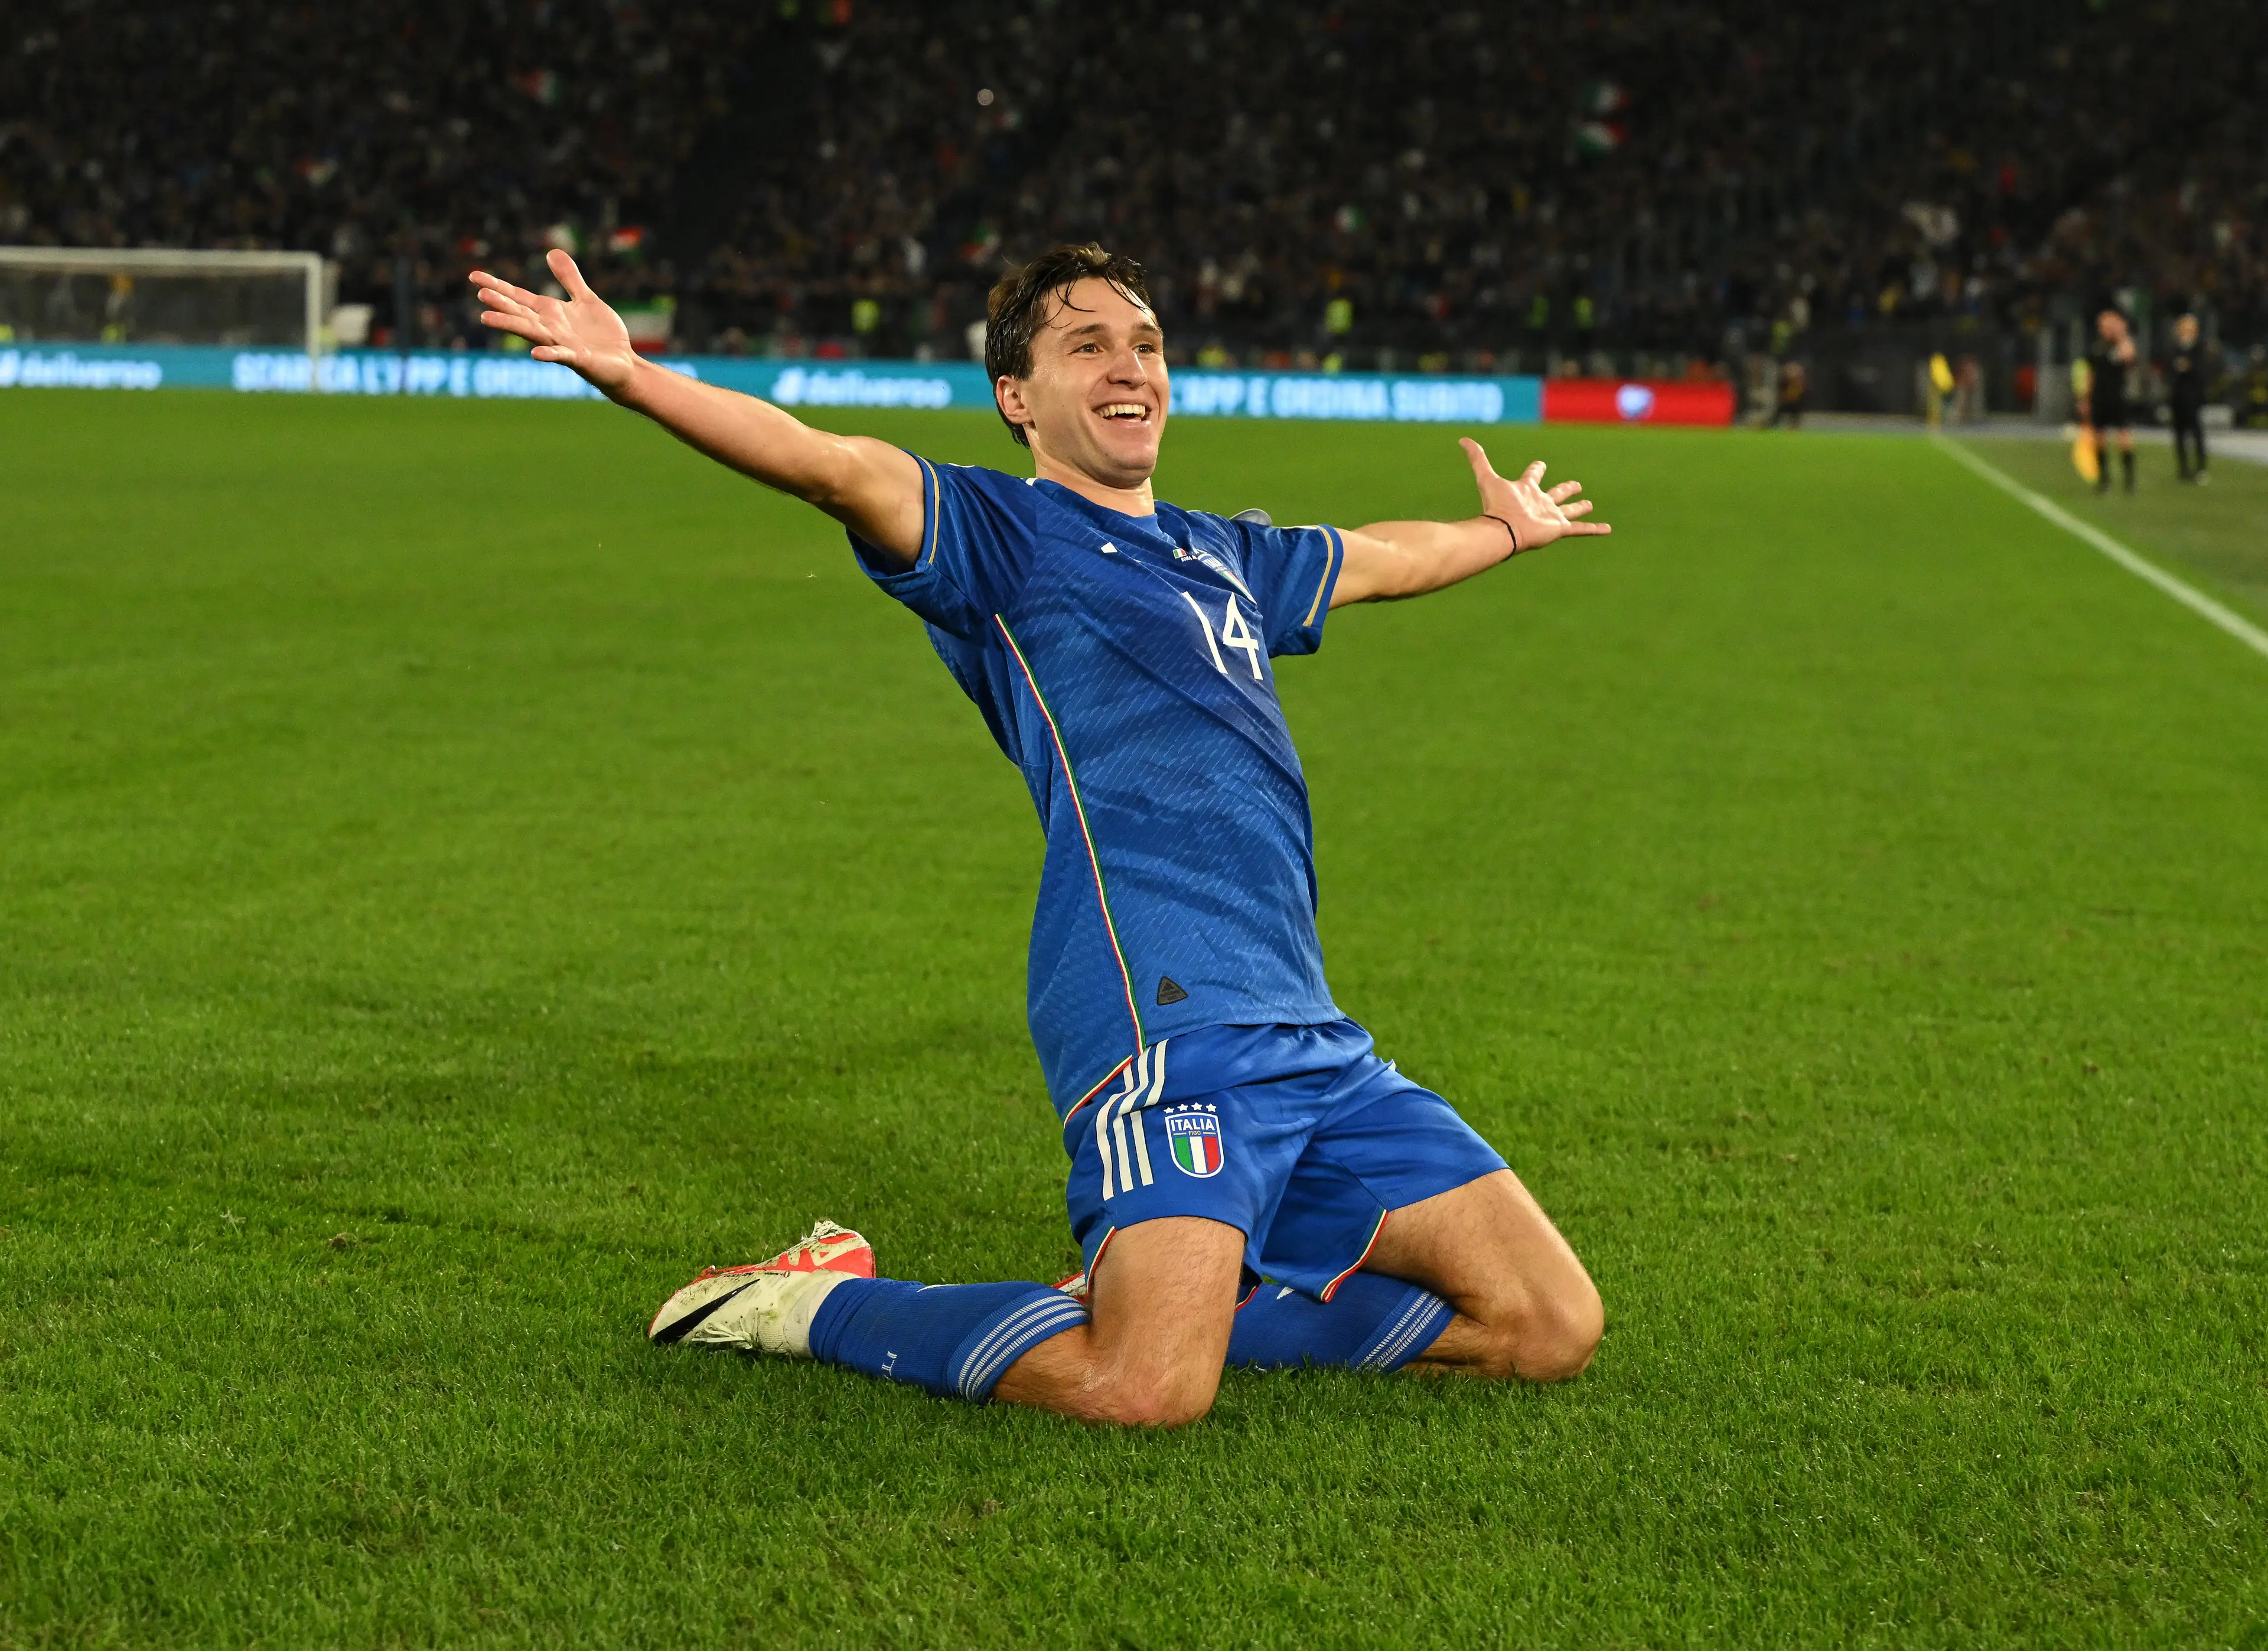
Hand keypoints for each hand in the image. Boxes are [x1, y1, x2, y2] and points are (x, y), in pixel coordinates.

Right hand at [467, 250, 638, 394]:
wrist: (624, 363)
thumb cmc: (604, 335)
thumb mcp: (586, 299)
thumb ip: (569, 279)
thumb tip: (552, 252)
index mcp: (550, 313)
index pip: (518, 297)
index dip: (497, 286)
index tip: (473, 276)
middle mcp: (550, 329)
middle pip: (520, 313)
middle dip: (501, 304)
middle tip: (480, 294)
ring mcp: (562, 344)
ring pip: (532, 333)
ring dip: (511, 325)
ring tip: (487, 318)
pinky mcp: (579, 359)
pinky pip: (561, 356)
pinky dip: (549, 354)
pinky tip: (535, 354)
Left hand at [1460, 436, 1610, 552]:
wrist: (1504, 530)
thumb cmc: (1497, 505)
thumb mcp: (1487, 477)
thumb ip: (1477, 458)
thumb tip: (1462, 440)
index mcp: (1526, 490)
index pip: (1533, 476)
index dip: (1536, 469)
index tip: (1540, 464)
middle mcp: (1540, 503)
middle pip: (1555, 493)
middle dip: (1565, 489)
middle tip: (1576, 485)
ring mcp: (1550, 517)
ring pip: (1569, 510)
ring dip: (1579, 508)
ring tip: (1589, 504)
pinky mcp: (1559, 528)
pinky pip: (1580, 529)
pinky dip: (1594, 529)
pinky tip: (1607, 529)